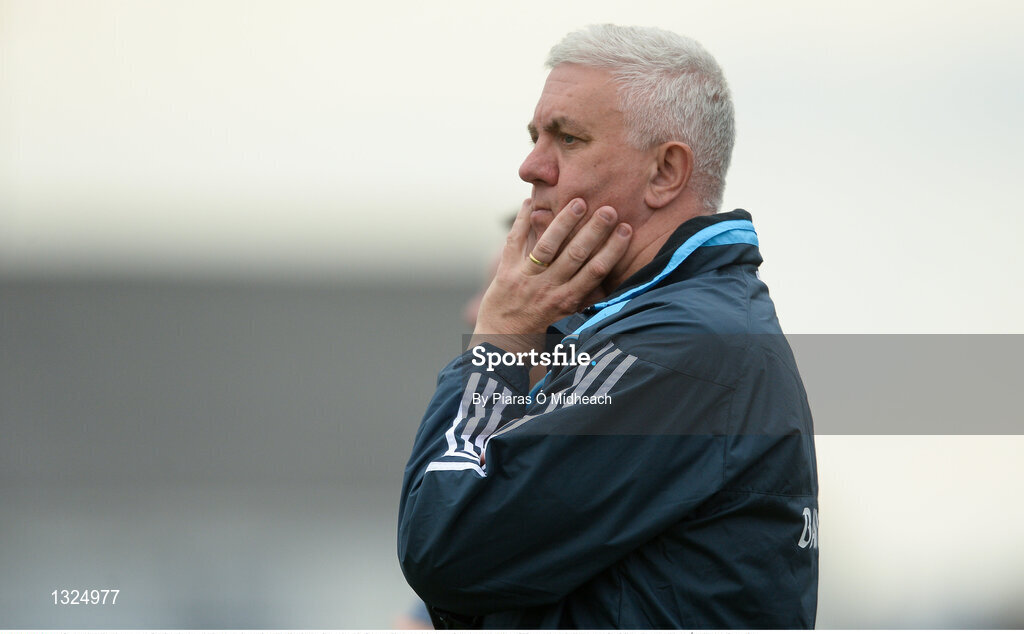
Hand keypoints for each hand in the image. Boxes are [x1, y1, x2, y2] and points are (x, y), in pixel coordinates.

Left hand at [471, 197, 631, 353]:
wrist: (500, 346)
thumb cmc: (538, 334)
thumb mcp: (566, 319)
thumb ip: (584, 299)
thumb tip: (610, 282)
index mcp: (568, 301)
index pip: (596, 271)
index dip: (613, 249)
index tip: (626, 230)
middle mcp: (548, 288)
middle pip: (576, 254)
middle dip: (594, 231)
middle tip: (610, 209)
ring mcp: (526, 279)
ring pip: (547, 246)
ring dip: (563, 223)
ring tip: (578, 202)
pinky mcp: (505, 272)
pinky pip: (514, 242)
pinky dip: (521, 221)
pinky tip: (530, 202)